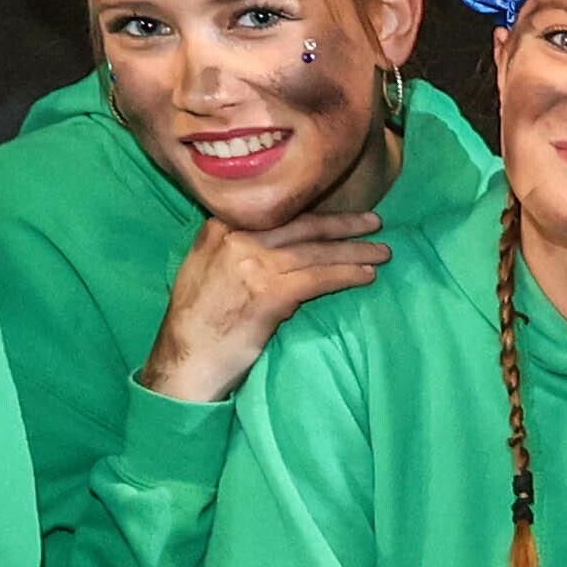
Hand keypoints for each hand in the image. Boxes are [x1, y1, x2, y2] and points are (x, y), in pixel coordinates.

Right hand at [143, 207, 391, 405]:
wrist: (184, 357)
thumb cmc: (198, 318)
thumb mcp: (205, 266)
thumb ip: (233, 245)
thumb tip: (274, 238)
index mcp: (220, 226)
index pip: (277, 211)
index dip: (314, 209)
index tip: (340, 210)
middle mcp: (236, 238)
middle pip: (302, 224)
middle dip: (344, 223)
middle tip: (375, 223)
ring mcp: (253, 264)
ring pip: (316, 251)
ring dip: (355, 251)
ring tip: (382, 252)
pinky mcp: (269, 294)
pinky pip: (319, 278)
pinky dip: (347, 275)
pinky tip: (367, 276)